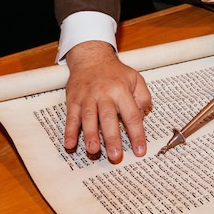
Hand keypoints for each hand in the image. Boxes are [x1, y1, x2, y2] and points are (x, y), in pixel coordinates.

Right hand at [64, 41, 151, 163]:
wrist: (91, 57)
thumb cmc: (115, 73)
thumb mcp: (136, 79)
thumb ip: (143, 97)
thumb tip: (141, 116)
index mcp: (122, 91)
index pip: (132, 115)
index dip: (136, 134)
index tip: (140, 150)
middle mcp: (104, 94)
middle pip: (108, 118)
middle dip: (112, 138)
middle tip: (115, 156)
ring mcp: (87, 97)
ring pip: (88, 118)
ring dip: (90, 135)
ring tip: (93, 151)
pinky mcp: (74, 100)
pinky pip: (71, 117)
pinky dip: (69, 131)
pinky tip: (70, 144)